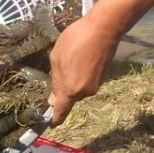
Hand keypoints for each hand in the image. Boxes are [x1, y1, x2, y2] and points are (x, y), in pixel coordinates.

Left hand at [47, 0, 153, 124]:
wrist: (104, 29)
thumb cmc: (76, 40)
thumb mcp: (57, 58)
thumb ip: (55, 81)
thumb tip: (54, 99)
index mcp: (70, 90)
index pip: (61, 111)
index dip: (54, 119)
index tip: (49, 124)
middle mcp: (84, 92)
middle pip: (70, 97)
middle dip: (63, 89)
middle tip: (58, 69)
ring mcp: (96, 85)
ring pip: (78, 87)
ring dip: (73, 79)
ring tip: (71, 58)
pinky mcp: (103, 77)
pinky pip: (86, 80)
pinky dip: (82, 73)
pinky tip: (81, 57)